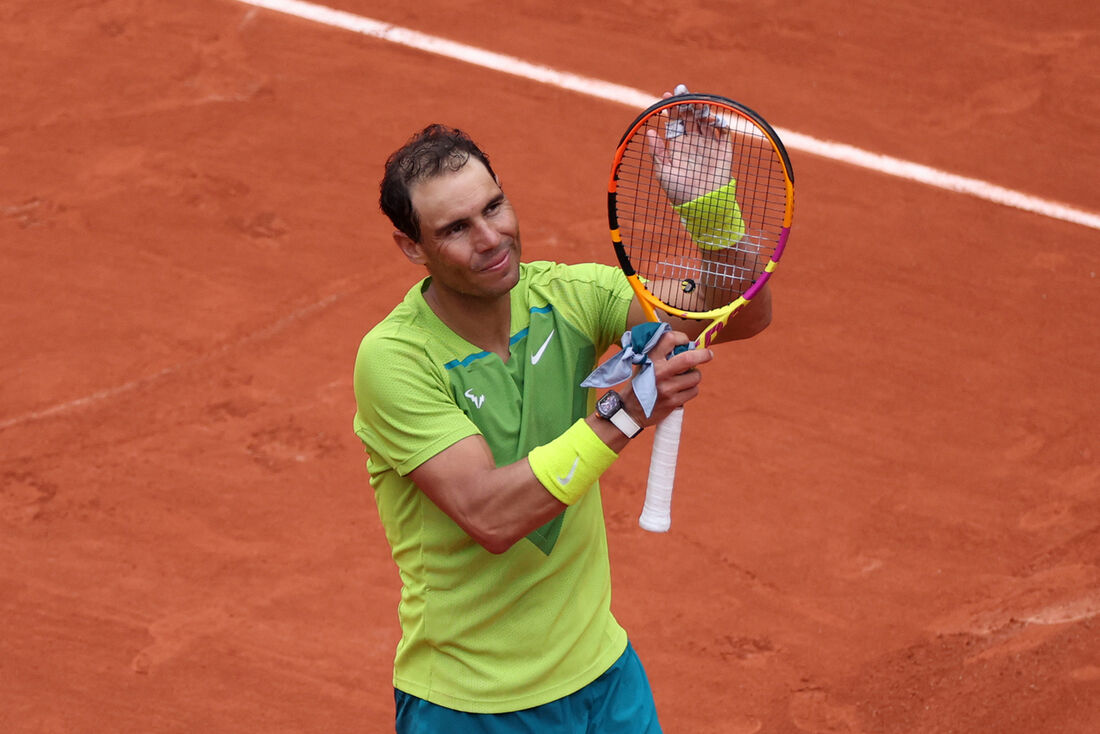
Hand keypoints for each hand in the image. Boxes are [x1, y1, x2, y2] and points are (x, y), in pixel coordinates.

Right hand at [620, 329, 711, 424]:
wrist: (630, 411)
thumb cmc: (640, 384)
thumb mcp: (643, 364)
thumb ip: (661, 355)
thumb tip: (688, 347)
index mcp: (650, 359)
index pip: (670, 338)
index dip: (682, 337)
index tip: (686, 341)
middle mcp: (659, 372)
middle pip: (689, 358)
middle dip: (703, 355)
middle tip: (708, 354)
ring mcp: (667, 388)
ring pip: (695, 376)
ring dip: (694, 376)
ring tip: (684, 379)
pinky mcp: (673, 402)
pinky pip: (694, 391)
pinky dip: (691, 389)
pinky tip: (681, 391)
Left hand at [645, 84, 732, 204]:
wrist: (703, 205)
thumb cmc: (679, 192)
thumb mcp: (663, 173)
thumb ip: (657, 152)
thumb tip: (650, 131)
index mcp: (678, 146)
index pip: (674, 121)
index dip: (670, 108)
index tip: (666, 96)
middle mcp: (693, 142)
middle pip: (689, 116)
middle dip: (685, 102)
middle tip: (681, 89)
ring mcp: (709, 144)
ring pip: (705, 119)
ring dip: (700, 108)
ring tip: (695, 101)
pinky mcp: (723, 149)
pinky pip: (723, 130)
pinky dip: (718, 122)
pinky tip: (710, 118)